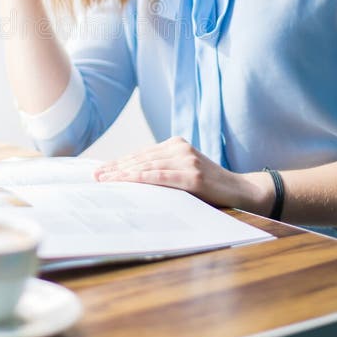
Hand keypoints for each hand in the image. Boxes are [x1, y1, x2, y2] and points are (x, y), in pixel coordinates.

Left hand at [94, 136, 271, 211]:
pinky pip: (160, 176)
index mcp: (176, 145)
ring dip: (123, 173)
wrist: (241, 191)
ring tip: (105, 180)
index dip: (119, 162)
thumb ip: (162, 172)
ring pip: (147, 166)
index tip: (100, 170)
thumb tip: (130, 181)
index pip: (141, 154)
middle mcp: (179, 148)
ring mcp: (186, 159)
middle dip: (116, 168)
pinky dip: (141, 178)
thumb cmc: (209, 187)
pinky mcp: (193, 175)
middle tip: (96, 176)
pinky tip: (126, 181)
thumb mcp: (183, 174)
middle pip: (140, 158)